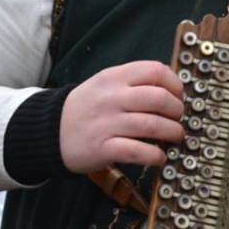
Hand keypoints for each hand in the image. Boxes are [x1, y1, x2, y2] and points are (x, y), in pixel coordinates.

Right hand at [59, 60, 185, 172]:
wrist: (50, 132)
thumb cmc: (85, 108)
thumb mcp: (103, 84)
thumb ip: (132, 82)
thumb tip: (171, 90)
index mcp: (113, 78)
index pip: (154, 70)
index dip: (175, 84)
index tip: (178, 96)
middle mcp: (111, 98)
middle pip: (159, 98)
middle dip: (177, 111)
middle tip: (178, 119)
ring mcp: (107, 124)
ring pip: (153, 125)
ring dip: (173, 133)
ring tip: (174, 137)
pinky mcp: (103, 149)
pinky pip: (139, 152)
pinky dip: (156, 156)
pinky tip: (159, 157)